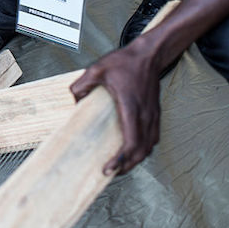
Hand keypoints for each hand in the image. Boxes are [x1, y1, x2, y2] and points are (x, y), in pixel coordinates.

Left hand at [70, 41, 162, 174]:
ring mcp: (152, 115)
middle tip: (111, 172)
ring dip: (137, 159)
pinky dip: (144, 148)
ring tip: (121, 165)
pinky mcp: (155, 113)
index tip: (108, 169)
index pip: (130, 142)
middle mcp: (145, 114)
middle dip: (128, 165)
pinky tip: (133, 150)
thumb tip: (73, 99)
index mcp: (131, 107)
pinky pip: (153, 137)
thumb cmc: (125, 61)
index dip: (121, 160)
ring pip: (149, 146)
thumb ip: (81, 85)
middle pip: (142, 150)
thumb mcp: (97, 69)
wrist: (149, 54)